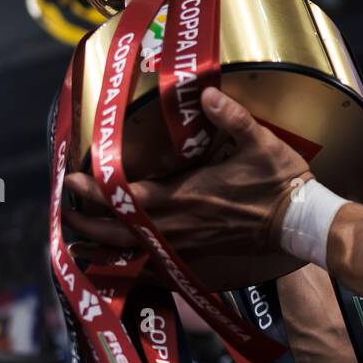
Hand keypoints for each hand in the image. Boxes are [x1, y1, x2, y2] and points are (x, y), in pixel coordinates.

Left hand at [63, 87, 313, 271]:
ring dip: (100, 244)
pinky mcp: (195, 259)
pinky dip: (128, 270)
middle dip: (86, 219)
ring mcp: (185, 246)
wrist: (298, 221)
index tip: (73, 180)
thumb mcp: (260, 141)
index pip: (130, 195)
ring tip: (76, 237)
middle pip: (118, 228)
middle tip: (63, 208)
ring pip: (131, 251)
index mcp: (187, 194)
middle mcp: (178, 225)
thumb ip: (231, 117)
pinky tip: (112, 268)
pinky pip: (153, 270)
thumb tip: (205, 93)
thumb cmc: (279, 181)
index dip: (97, 190)